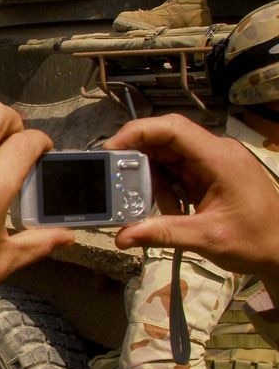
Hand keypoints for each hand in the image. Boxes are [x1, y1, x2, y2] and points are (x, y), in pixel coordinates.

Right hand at [104, 114, 278, 278]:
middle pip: (164, 140)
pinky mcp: (208, 175)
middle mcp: (215, 153)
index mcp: (220, 158)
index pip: (173, 128)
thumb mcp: (207, 238)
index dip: (138, 132)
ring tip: (145, 203)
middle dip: (137, 158)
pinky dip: (164, 188)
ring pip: (167, 156)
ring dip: (150, 178)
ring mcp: (211, 163)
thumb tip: (122, 236)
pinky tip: (168, 209)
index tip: (111, 148)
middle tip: (116, 179)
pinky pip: (176, 171)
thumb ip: (162, 234)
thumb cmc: (257, 240)